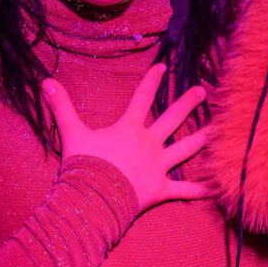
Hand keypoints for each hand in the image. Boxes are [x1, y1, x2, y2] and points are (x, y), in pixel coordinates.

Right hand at [42, 63, 208, 212]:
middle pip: (172, 118)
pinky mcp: (161, 189)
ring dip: (204, 137)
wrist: (92, 199)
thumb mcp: (71, 133)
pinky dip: (200, 189)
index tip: (164, 67)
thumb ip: (62, 107)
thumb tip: (46, 81)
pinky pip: (185, 189)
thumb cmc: (83, 166)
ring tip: (220, 128)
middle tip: (203, 90)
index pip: (142, 98)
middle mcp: (149, 143)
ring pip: (186, 148)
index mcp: (129, 128)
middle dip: (188, 102)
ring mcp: (158, 166)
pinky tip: (217, 186)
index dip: (152, 80)